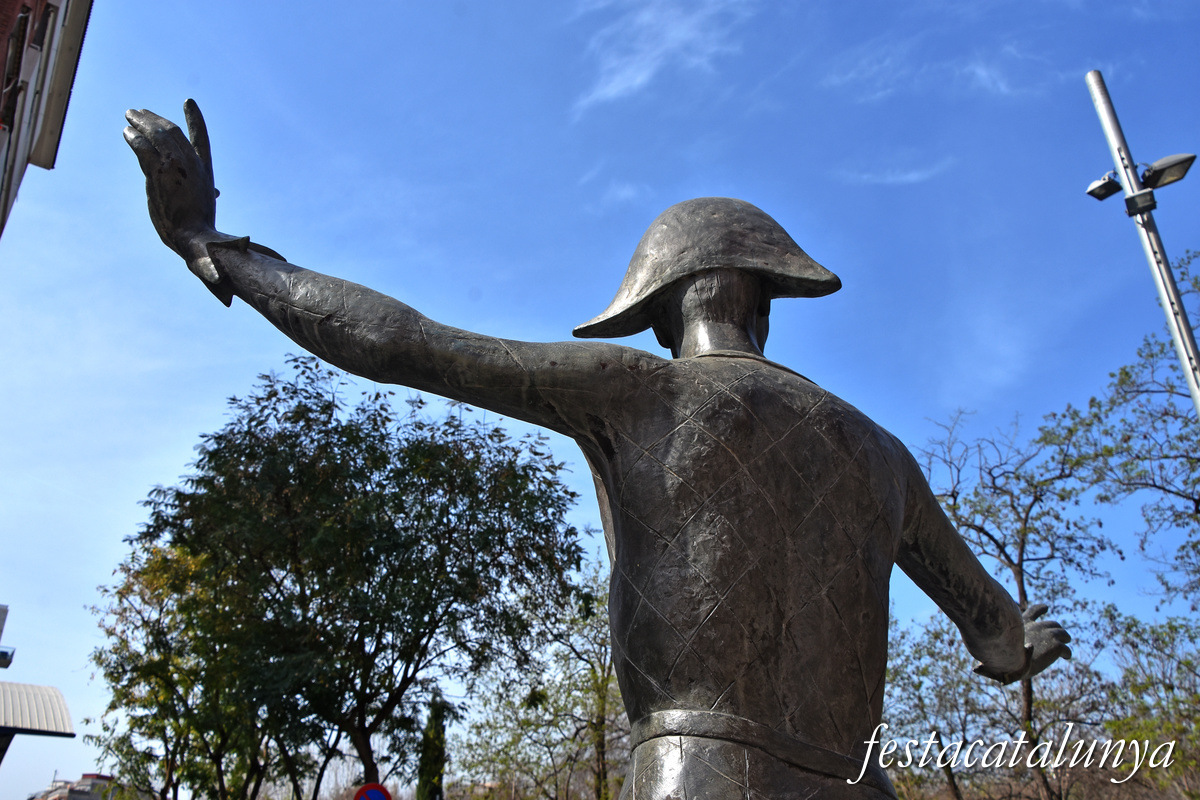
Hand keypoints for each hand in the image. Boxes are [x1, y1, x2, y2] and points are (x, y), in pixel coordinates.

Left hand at [124, 100, 222, 277]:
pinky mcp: (158, 172)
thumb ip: (206, 192)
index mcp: (205, 171)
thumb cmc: (200, 226)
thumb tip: (216, 193)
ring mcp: (175, 166)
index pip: (200, 138)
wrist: (194, 235)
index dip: (195, 119)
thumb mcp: (206, 204)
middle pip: (172, 131)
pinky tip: (127, 132)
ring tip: (129, 115)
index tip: (188, 102)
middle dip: (155, 118)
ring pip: (156, 135)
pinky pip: (143, 147)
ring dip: (141, 122)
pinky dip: (134, 137)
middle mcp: (191, 163)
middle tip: (140, 111)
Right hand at [973, 603, 1071, 683]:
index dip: (1041, 609)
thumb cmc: (1001, 656)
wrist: (1012, 660)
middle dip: (1056, 628)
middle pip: (1052, 624)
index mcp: (1023, 624)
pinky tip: (1066, 657)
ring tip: (1065, 645)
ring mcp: (1048, 634)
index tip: (1047, 607)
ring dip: (1065, 638)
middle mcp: (1037, 626)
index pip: (1033, 612)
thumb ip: (992, 652)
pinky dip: (1066, 653)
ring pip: (1063, 634)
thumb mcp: (995, 650)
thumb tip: (975, 668)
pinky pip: (1066, 649)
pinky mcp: (1056, 646)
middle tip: (1060, 635)